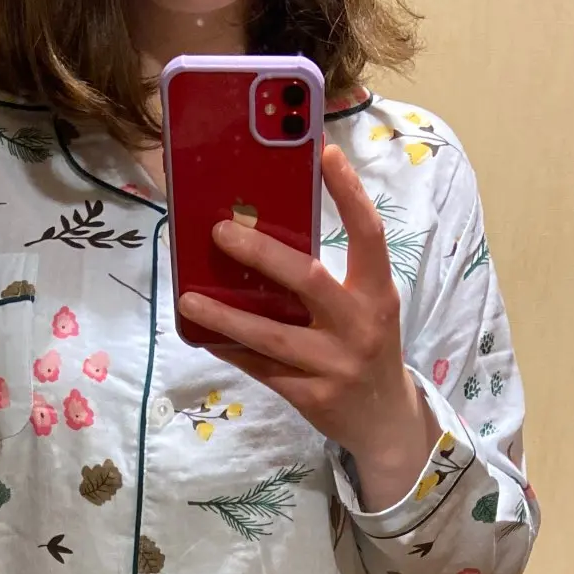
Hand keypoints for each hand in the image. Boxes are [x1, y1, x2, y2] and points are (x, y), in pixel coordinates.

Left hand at [177, 143, 439, 509]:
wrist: (385, 421)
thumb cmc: (369, 350)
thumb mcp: (368, 309)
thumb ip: (335, 278)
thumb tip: (270, 233)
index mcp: (378, 295)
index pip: (368, 234)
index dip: (350, 192)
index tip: (325, 152)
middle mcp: (359, 326)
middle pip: (308, 280)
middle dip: (261, 254)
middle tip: (220, 231)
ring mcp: (334, 365)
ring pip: (271, 335)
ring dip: (225, 316)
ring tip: (188, 297)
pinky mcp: (311, 396)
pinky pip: (261, 368)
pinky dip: (230, 349)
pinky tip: (203, 334)